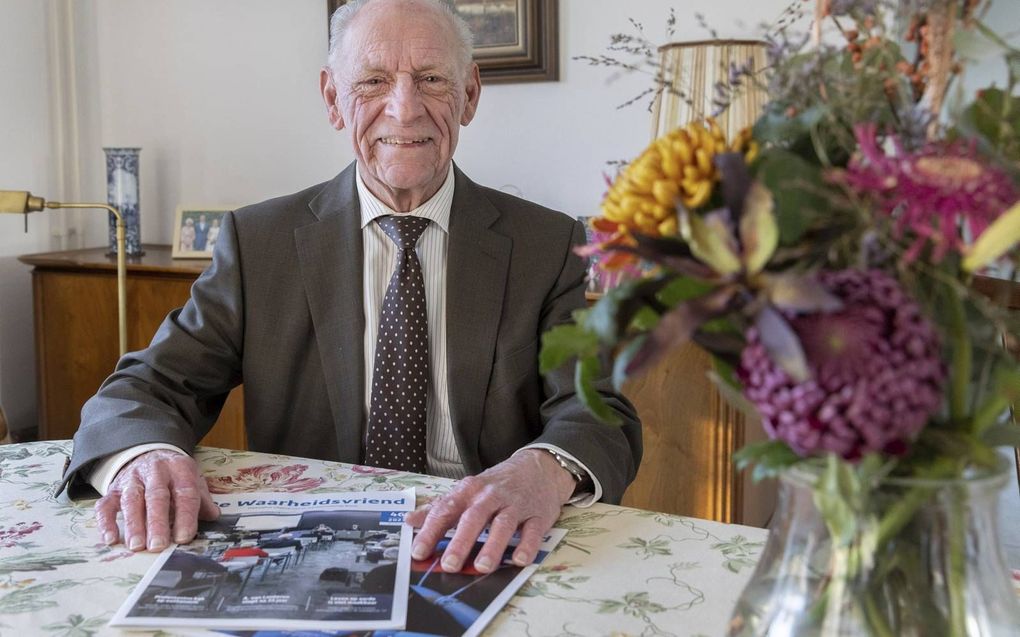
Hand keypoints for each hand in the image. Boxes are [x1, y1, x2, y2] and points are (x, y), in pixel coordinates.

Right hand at [93, 450, 219, 551]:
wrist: (149, 452)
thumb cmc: (174, 475)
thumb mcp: (193, 479)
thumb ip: (203, 499)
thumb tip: (213, 516)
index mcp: (180, 470)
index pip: (185, 492)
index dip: (185, 515)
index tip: (184, 537)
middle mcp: (155, 472)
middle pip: (156, 496)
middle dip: (157, 522)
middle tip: (158, 545)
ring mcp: (132, 480)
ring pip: (131, 500)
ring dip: (133, 524)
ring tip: (137, 546)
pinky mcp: (113, 489)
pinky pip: (106, 505)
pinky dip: (106, 522)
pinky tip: (110, 539)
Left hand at [406, 449, 574, 573]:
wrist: (538, 467)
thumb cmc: (496, 484)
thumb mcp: (466, 490)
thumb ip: (439, 507)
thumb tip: (410, 521)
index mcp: (469, 490)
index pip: (446, 509)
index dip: (431, 531)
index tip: (418, 552)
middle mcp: (491, 496)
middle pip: (474, 518)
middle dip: (461, 541)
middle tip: (450, 564)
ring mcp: (515, 505)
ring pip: (503, 524)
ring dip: (493, 546)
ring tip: (482, 567)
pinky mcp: (538, 515)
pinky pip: (533, 530)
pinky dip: (527, 545)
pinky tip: (519, 560)